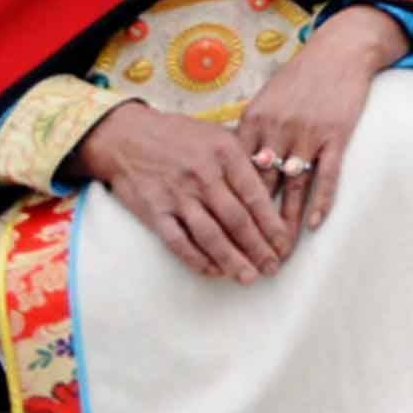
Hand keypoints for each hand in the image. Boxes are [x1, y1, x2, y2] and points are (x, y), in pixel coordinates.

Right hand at [77, 99, 299, 282]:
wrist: (128, 137)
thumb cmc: (180, 135)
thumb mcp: (217, 134)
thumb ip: (243, 158)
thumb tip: (275, 179)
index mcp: (225, 152)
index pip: (255, 195)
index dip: (272, 223)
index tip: (285, 244)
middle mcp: (204, 174)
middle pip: (237, 219)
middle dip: (258, 248)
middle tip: (273, 267)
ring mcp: (178, 195)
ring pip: (211, 235)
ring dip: (232, 260)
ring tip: (249, 277)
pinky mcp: (155, 211)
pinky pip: (179, 242)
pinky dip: (197, 259)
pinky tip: (213, 271)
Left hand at [233, 5, 406, 241]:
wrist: (340, 51)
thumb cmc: (300, 77)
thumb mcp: (266, 99)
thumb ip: (250, 134)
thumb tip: (234, 169)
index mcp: (254, 122)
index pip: (236, 175)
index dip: (230, 208)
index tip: (225, 236)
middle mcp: (276, 130)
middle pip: (262, 188)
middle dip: (254, 226)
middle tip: (250, 256)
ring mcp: (307, 134)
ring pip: (293, 187)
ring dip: (287, 223)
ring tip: (281, 253)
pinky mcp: (336, 134)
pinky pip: (327, 174)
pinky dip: (321, 200)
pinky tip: (315, 224)